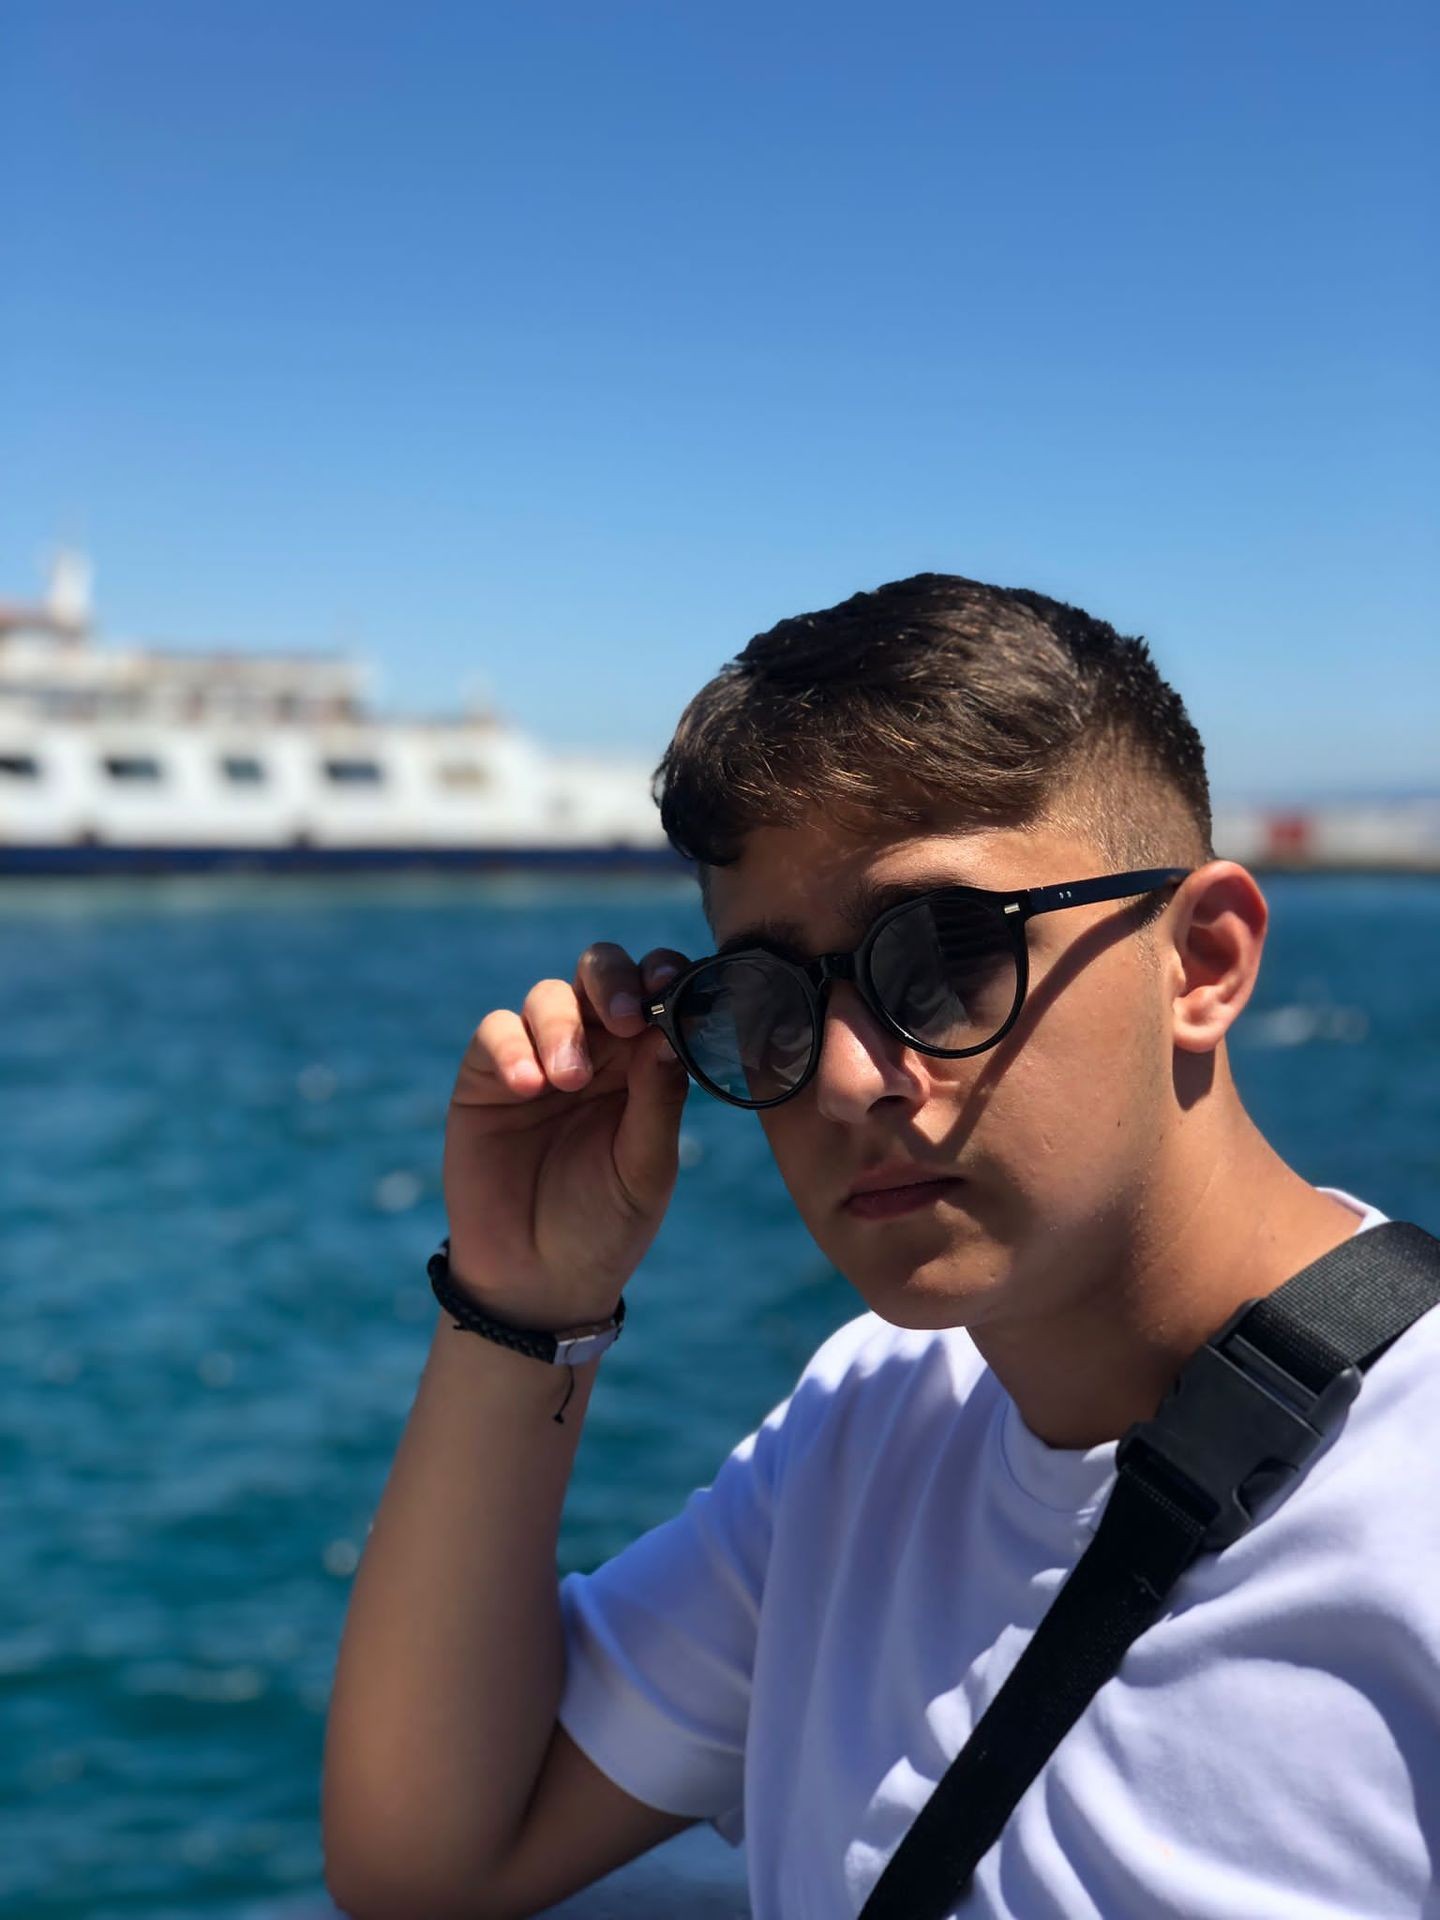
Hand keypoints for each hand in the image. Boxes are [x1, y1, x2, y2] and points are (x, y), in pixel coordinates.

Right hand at [441, 943, 691, 1330]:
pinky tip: (527, 1087)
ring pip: (549, 996)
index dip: (665, 976)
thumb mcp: (645, 1167)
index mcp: (644, 1063)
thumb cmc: (605, 1224)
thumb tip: (669, 1031)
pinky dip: (511, 1047)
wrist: (537, 1279)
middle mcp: (594, 1050)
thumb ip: (659, 1099)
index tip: (673, 987)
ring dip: (562, 1025)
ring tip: (566, 1081)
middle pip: (601, 973)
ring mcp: (538, 1057)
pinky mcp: (486, 1078)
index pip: (657, 994)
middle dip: (613, 979)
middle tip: (625, 1018)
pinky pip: (495, 1032)